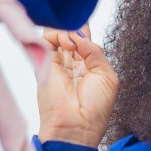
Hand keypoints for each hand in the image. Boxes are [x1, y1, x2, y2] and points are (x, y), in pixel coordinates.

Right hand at [37, 25, 118, 147]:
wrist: (75, 125)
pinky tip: (67, 43)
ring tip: (73, 43)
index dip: (85, 30)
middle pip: (71, 34)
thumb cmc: (95, 107)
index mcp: (91, 68)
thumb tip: (79, 36)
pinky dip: (56, 35)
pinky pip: (45, 40)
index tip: (86, 25)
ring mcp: (57, 63)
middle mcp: (73, 64)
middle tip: (80, 34)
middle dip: (76, 28)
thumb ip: (95, 52)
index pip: (86, 41)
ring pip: (57, 34)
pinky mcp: (43, 64)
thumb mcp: (107, 75)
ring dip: (66, 31)